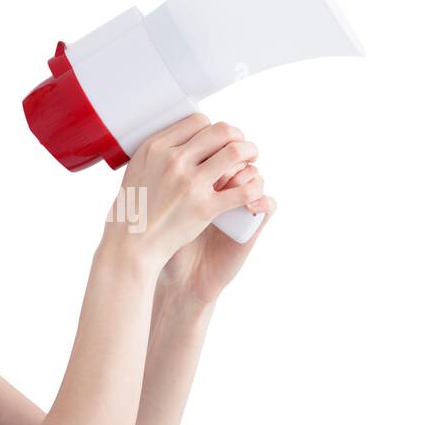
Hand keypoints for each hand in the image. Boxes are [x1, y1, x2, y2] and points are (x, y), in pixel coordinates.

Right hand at [101, 114, 264, 275]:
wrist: (131, 244)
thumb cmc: (133, 211)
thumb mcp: (137, 170)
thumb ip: (158, 153)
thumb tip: (182, 140)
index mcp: (156, 148)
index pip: (198, 121)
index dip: (213, 129)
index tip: (217, 140)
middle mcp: (173, 161)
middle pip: (220, 132)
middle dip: (237, 136)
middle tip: (241, 147)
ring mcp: (190, 184)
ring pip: (235, 153)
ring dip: (250, 153)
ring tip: (251, 160)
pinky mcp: (204, 208)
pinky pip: (242, 190)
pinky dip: (254, 187)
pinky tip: (254, 189)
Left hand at [156, 159, 274, 306]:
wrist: (181, 278)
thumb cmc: (166, 242)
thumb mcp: (161, 209)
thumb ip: (161, 182)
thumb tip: (156, 151)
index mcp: (204, 177)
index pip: (214, 146)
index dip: (208, 145)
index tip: (194, 157)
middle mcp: (225, 188)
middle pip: (236, 154)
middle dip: (229, 155)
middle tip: (213, 172)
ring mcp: (241, 205)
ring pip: (255, 174)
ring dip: (245, 175)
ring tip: (227, 187)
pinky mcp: (253, 225)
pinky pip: (269, 204)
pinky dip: (261, 200)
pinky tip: (248, 205)